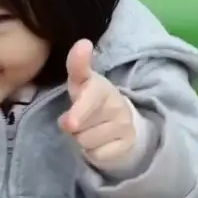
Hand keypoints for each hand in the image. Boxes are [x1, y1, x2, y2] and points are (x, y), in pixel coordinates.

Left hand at [59, 39, 135, 165]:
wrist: (123, 122)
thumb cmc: (91, 98)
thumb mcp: (81, 81)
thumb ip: (78, 64)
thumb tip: (84, 42)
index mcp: (101, 87)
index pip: (90, 98)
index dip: (79, 111)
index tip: (69, 122)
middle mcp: (116, 104)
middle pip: (78, 126)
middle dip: (73, 125)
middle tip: (77, 119)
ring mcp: (124, 125)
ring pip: (85, 141)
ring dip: (82, 138)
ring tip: (91, 128)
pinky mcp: (128, 145)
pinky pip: (97, 155)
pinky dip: (94, 152)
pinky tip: (100, 141)